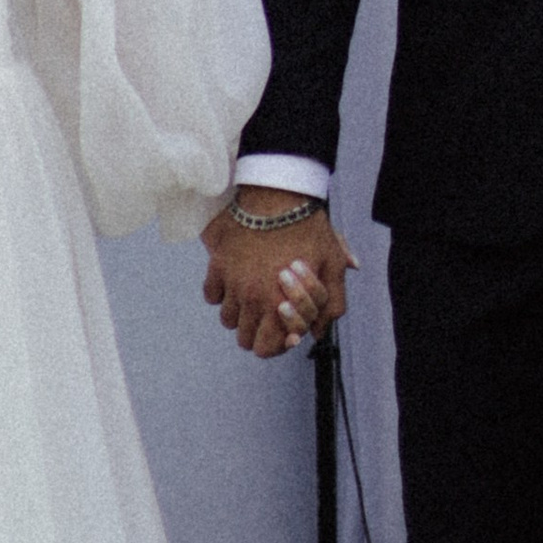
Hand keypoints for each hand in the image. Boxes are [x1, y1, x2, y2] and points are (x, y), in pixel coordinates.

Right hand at [201, 198, 355, 357]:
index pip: (266, 348)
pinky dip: (221, 293)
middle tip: (270, 315)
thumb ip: (331, 303)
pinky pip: (211, 294)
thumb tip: (319, 330)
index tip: (284, 331)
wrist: (278, 194)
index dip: (277, 345)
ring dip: (241, 313)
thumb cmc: (308, 228)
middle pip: (244, 339)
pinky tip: (236, 281)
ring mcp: (231, 283)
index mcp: (278, 304)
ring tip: (254, 296)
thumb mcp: (332, 265)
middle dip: (258, 331)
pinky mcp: (217, 265)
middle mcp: (251, 298)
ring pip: (228, 319)